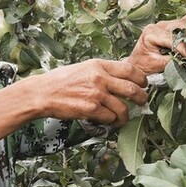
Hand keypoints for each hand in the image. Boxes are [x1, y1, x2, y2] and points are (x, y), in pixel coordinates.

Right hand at [26, 58, 148, 126]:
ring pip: (123, 107)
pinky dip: (111, 121)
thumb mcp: (84, 68)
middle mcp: (100, 78)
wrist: (42, 93)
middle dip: (141, 97)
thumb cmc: (60, 81)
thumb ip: (102, 72)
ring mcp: (96, 94)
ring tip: (123, 118)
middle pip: (132, 89)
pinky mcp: (90, 109)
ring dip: (125, 115)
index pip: (130, 69)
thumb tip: (120, 79)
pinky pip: (110, 117)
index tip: (143, 84)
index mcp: (99, 65)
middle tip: (142, 101)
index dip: (141, 78)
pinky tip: (108, 121)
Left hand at [126, 10, 185, 75]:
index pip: (171, 38)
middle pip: (180, 26)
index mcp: (151, 34)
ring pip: (185, 21)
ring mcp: (166, 23)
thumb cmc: (143, 63)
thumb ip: (170, 61)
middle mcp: (159, 25)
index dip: (182, 46)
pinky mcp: (173, 25)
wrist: (137, 61)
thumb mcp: (155, 65)